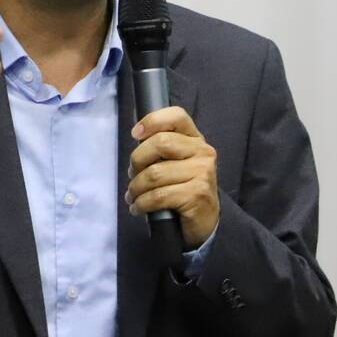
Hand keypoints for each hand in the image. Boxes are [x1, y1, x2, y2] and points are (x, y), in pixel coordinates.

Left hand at [125, 106, 219, 247]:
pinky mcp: (196, 195)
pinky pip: (158, 196)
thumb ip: (161, 147)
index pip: (177, 116)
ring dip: (136, 187)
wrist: (205, 220)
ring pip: (155, 174)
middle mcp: (203, 152)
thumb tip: (136, 137)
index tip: (135, 134)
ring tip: (132, 195)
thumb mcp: (176, 162)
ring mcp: (202, 173)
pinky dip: (142, 203)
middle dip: (137, 160)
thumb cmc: (184, 188)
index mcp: (196, 139)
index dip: (152, 120)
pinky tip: (138, 207)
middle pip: (160, 143)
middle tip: (131, 175)